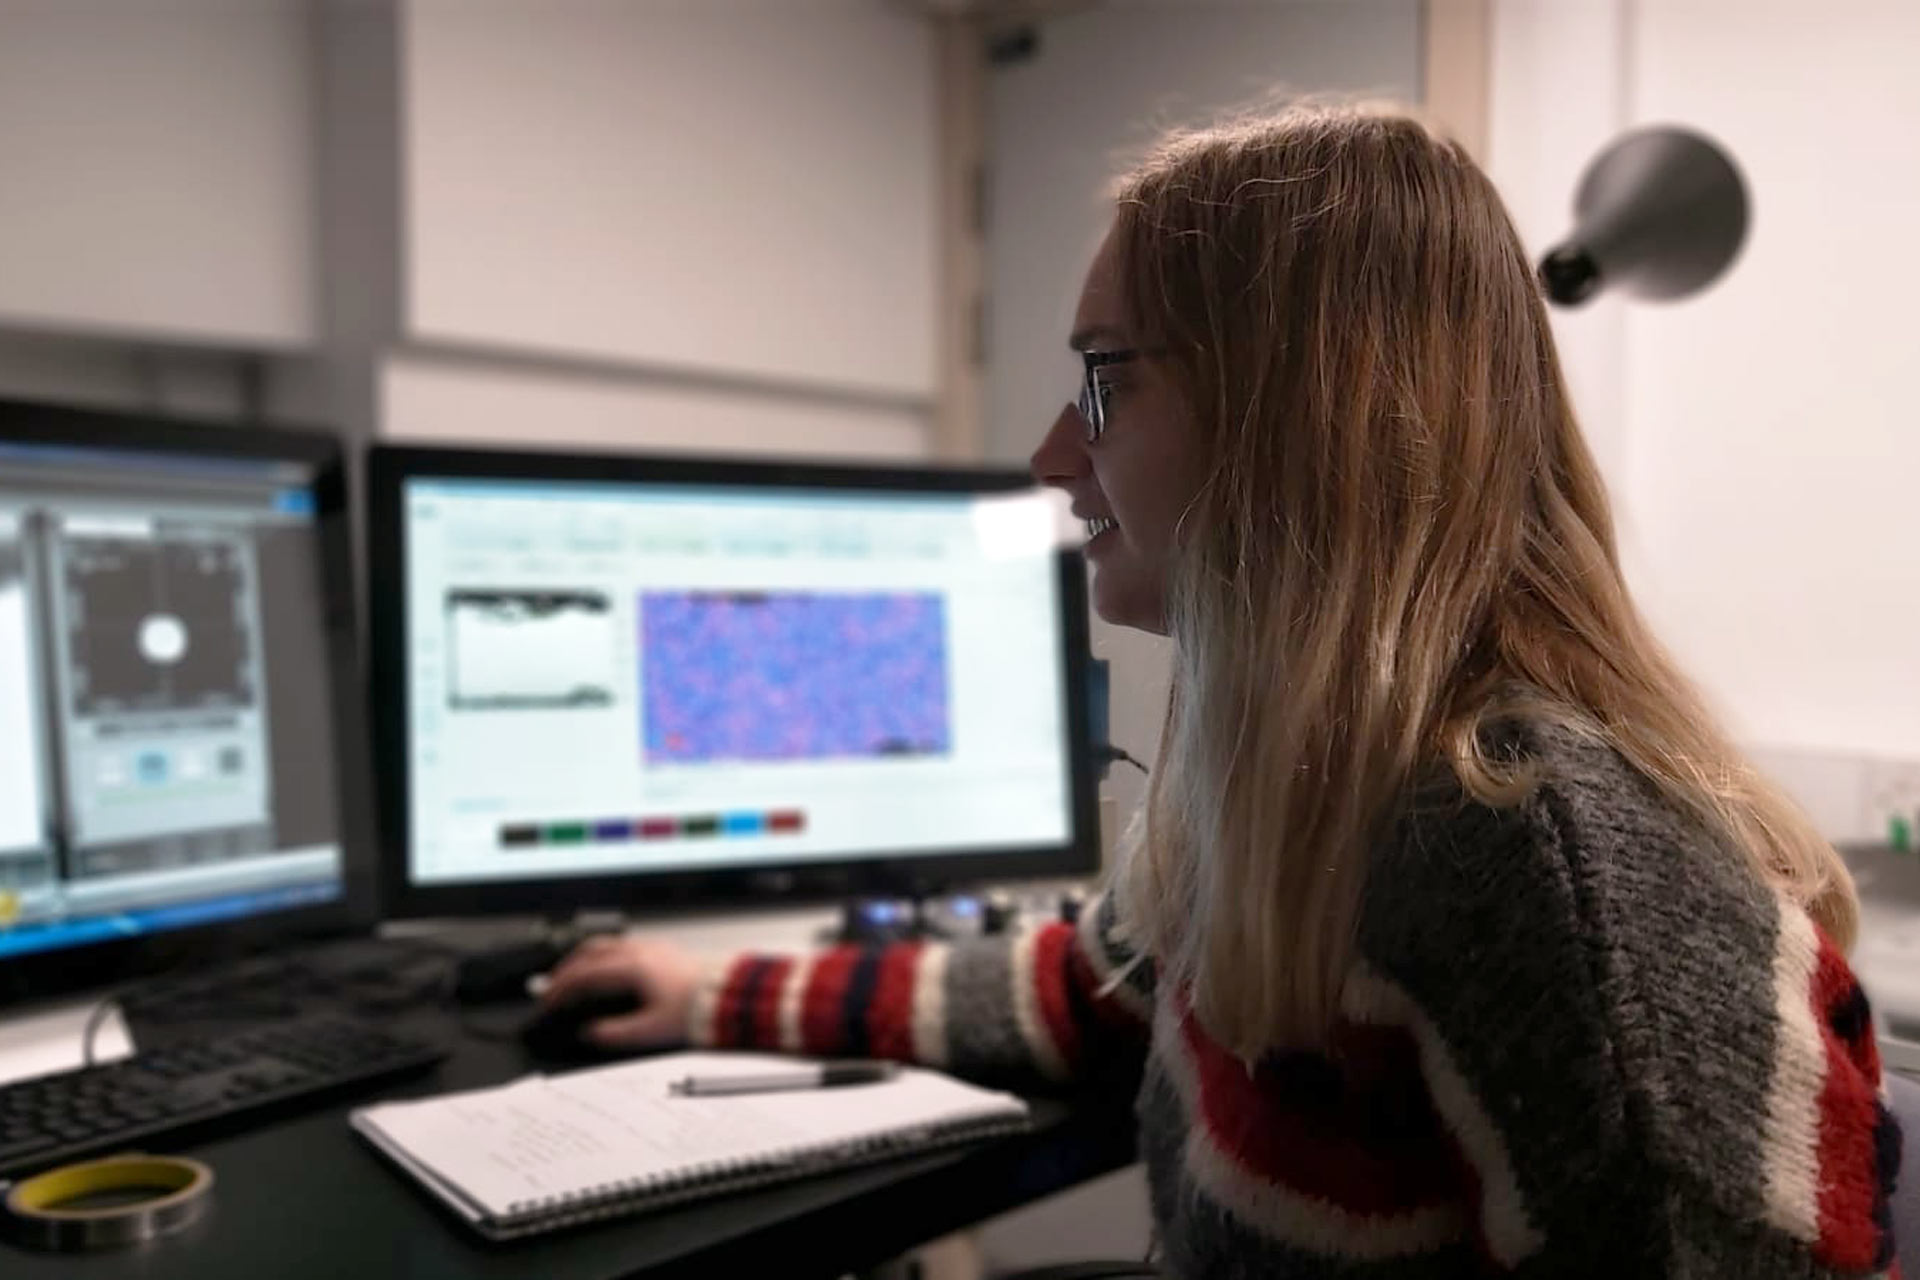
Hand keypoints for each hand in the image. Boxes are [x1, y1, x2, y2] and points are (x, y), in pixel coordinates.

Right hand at [539, 935, 702, 1048]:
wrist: (729, 996)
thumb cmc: (697, 1009)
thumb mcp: (651, 1030)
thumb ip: (615, 1033)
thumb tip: (590, 1033)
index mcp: (632, 967)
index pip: (584, 974)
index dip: (561, 988)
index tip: (548, 1001)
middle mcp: (640, 951)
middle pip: (590, 951)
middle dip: (566, 968)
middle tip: (553, 985)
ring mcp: (652, 947)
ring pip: (607, 944)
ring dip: (585, 959)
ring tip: (575, 976)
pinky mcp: (662, 950)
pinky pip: (623, 946)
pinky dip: (604, 956)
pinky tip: (607, 970)